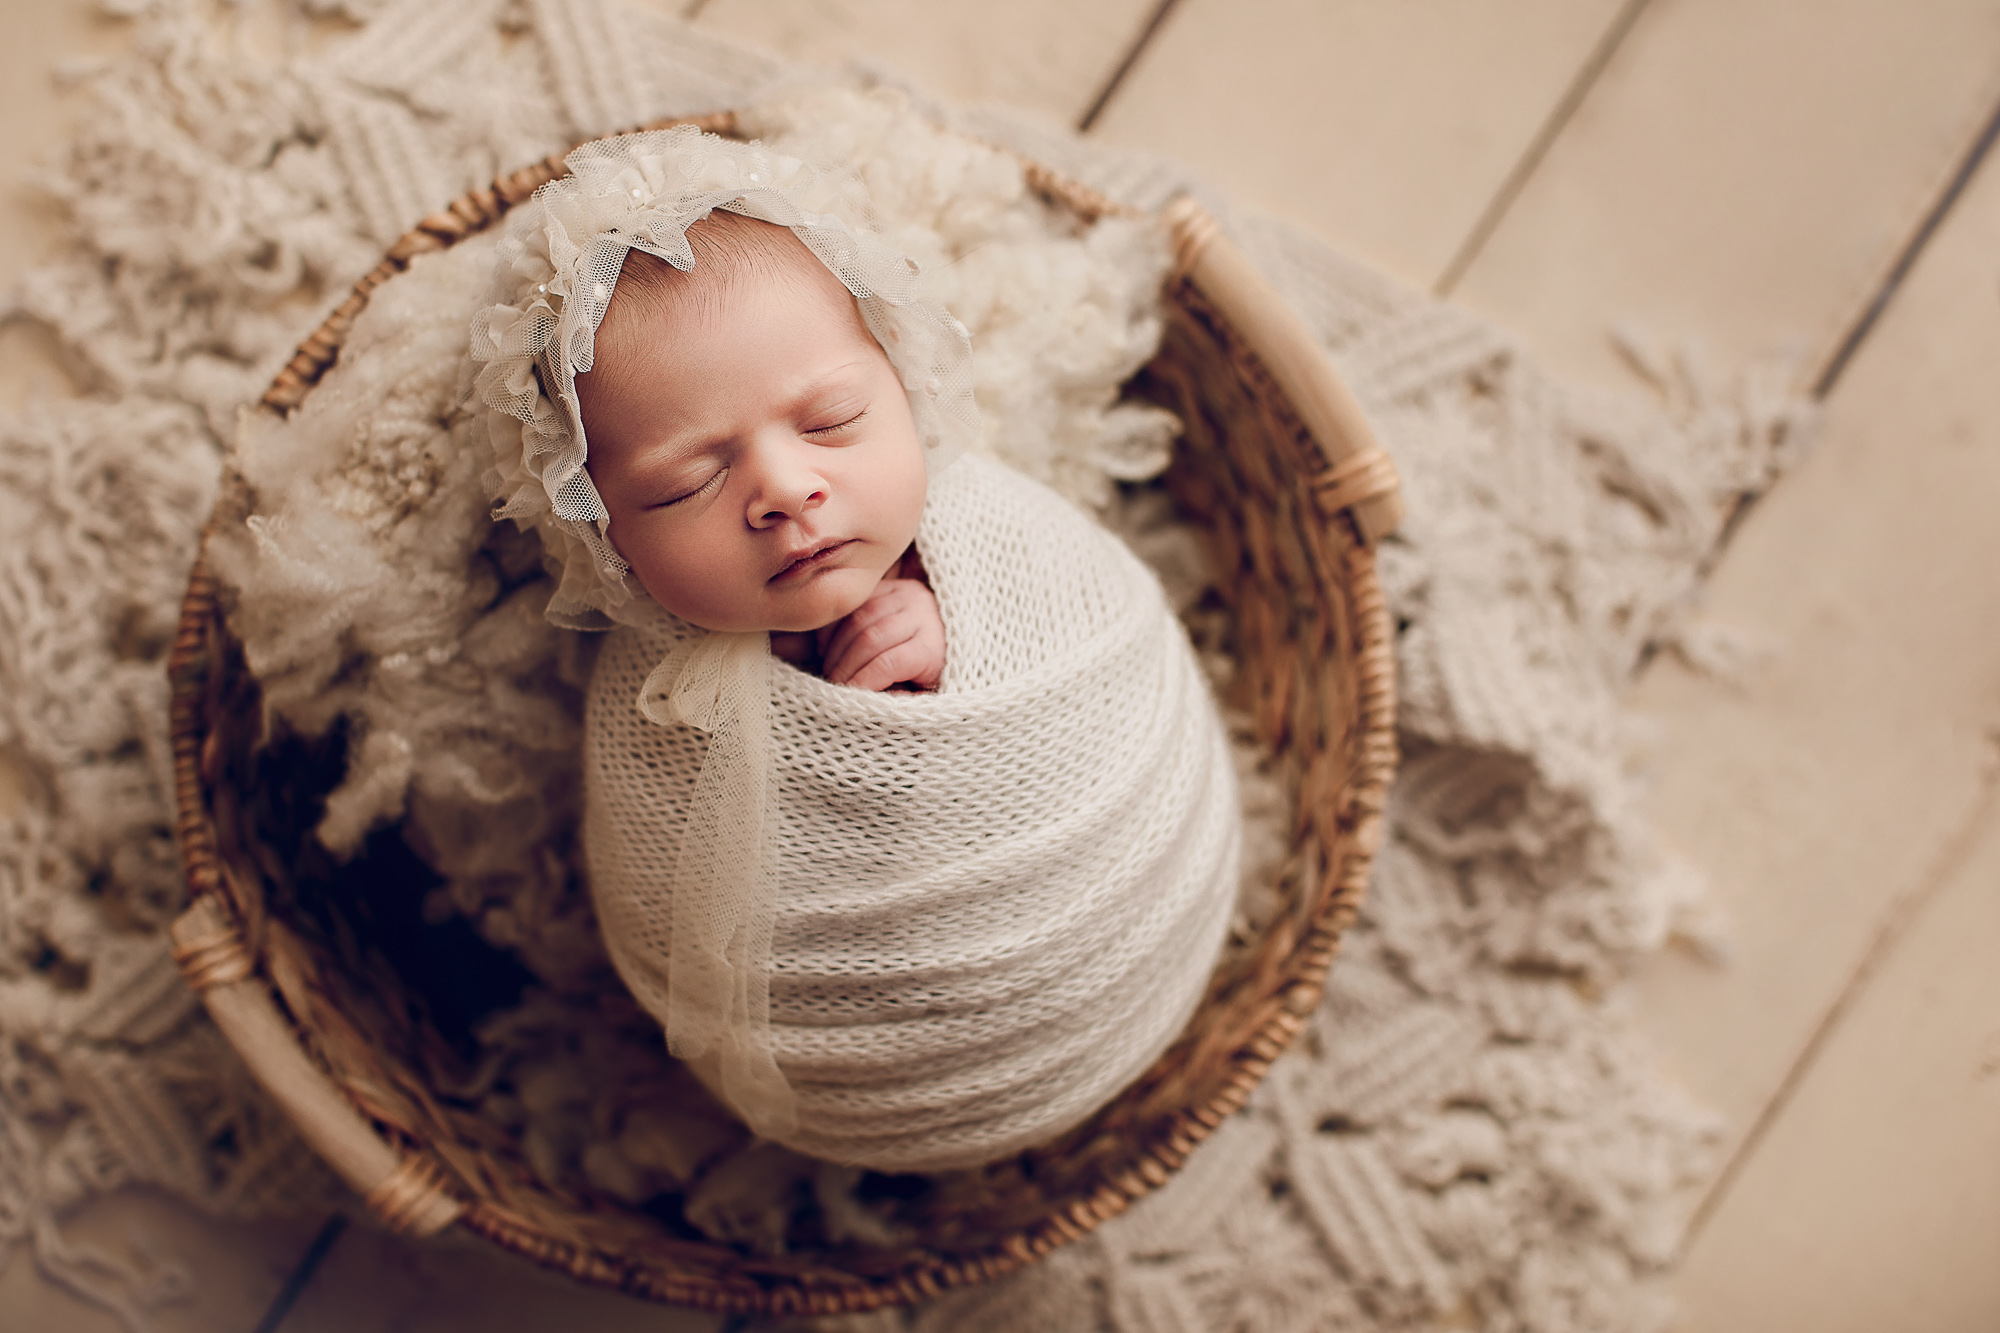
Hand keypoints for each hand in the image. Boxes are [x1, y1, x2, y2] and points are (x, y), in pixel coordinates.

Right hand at [819, 577, 944, 691]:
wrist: (953, 635)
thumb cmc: (934, 674)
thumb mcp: (924, 695)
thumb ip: (897, 701)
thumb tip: (866, 700)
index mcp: (933, 646)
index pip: (889, 663)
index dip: (861, 681)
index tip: (845, 698)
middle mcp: (922, 613)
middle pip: (869, 639)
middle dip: (844, 666)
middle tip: (832, 685)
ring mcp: (906, 595)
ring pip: (857, 618)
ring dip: (836, 647)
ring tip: (829, 668)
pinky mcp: (890, 585)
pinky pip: (854, 604)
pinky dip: (836, 627)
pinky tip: (829, 648)